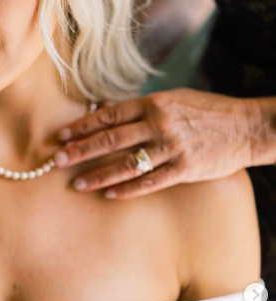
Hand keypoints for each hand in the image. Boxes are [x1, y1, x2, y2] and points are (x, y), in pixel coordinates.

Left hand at [55, 89, 253, 198]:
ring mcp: (172, 147)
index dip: (83, 126)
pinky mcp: (184, 168)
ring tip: (77, 184)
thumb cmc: (207, 112)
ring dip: (99, 174)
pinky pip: (149, 182)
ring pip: (126, 163)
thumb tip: (105, 112)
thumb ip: (141, 108)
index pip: (110, 115)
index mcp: (155, 103)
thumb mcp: (174, 100)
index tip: (62, 136)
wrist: (247, 127)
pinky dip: (128, 189)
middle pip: (111, 139)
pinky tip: (109, 195)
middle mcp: (160, 123)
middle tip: (58, 160)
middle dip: (81, 150)